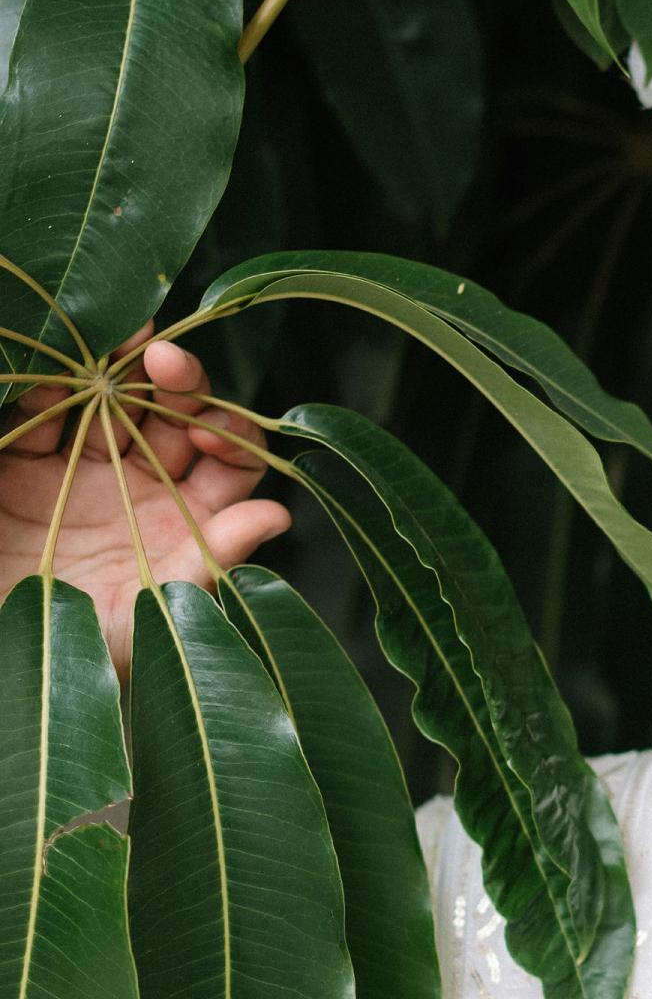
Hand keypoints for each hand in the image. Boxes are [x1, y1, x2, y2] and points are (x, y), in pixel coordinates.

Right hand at [0, 328, 290, 672]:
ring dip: (120, 364)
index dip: (227, 435)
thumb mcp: (154, 616)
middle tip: (165, 364)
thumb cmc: (85, 657)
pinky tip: (59, 366)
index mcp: (187, 521)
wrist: (8, 664)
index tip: (205, 429)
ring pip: (113, 400)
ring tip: (127, 334)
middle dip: (180, 383)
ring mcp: (83, 469)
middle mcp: (143, 486)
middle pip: (176, 416)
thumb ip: (211, 564)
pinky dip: (47, 385)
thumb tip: (278, 515)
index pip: (227, 461)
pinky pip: (38, 414)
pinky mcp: (22, 465)